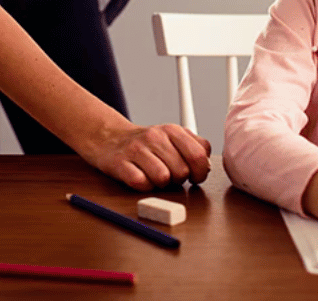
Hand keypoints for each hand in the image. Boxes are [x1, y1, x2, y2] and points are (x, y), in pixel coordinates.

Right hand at [83, 121, 211, 190]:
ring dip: (161, 184)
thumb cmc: (148, 144)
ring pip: (163, 178)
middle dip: (179, 179)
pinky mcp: (120, 163)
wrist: (111, 137)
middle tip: (170, 174)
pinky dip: (144, 186)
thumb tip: (207, 166)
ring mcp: (137, 149)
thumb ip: (195, 147)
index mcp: (173, 130)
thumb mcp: (174, 137)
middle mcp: (155, 137)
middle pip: (182, 171)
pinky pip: (141, 183)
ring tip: (154, 176)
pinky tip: (140, 177)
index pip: (199, 155)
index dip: (201, 172)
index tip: (195, 176)